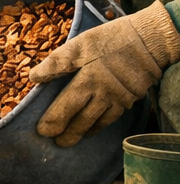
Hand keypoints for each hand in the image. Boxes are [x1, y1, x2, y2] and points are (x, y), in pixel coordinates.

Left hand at [30, 1, 179, 145]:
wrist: (150, 41)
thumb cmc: (111, 40)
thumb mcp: (79, 45)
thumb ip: (57, 63)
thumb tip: (33, 77)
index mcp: (87, 81)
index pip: (66, 106)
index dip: (54, 120)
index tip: (43, 131)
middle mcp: (103, 95)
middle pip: (82, 119)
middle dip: (68, 133)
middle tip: (56, 143)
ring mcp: (118, 99)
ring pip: (98, 122)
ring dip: (83, 132)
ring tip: (70, 140)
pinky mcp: (129, 99)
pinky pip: (112, 117)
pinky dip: (100, 125)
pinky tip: (93, 128)